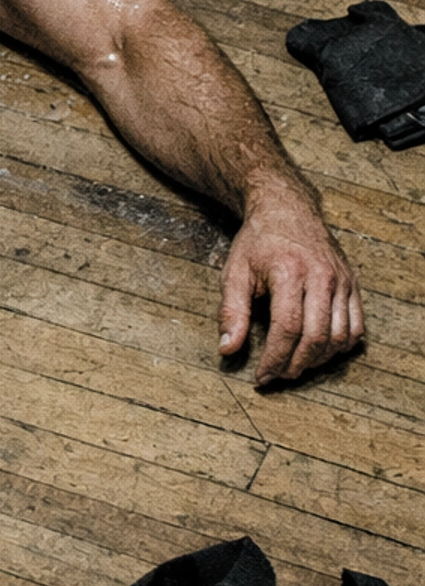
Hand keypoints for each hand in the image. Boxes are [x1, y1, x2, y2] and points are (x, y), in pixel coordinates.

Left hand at [219, 182, 363, 385]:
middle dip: (295, 365)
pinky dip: (341, 346)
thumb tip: (228, 349)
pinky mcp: (353, 284)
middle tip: (278, 376)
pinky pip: (357, 325)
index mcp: (289, 272)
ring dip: (319, 360)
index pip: (287, 328)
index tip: (261, 377)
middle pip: (316, 337)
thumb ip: (231, 312)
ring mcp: (342, 280)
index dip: (274, 359)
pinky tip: (320, 352)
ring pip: (340, 336)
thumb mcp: (235, 272)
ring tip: (295, 366)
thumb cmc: (258, 241)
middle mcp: (322, 276)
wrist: (287, 208)